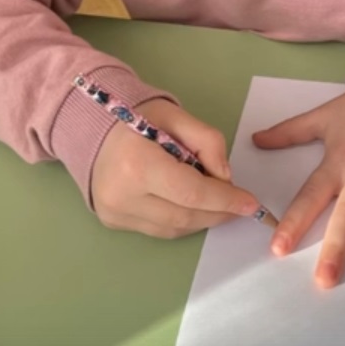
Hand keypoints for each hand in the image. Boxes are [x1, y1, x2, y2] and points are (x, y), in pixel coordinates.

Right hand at [91, 99, 260, 237]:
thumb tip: (225, 177)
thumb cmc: (137, 117)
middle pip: (185, 216)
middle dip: (218, 212)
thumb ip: (207, 141)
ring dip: (202, 219)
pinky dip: (182, 221)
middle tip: (238, 203)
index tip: (250, 203)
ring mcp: (115, 213)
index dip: (225, 200)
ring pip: (173, 229)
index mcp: (137, 164)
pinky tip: (191, 205)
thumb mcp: (176, 116)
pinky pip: (158, 229)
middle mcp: (122, 195)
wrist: (93, 127)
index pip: (191, 192)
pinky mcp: (113, 222)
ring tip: (217, 203)